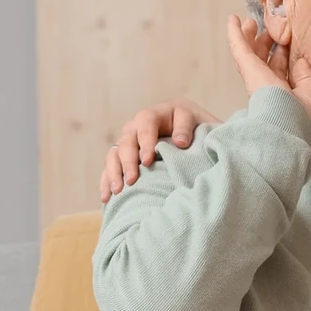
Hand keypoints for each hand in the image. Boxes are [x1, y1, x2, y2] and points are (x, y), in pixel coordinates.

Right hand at [99, 99, 220, 201]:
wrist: (196, 133)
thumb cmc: (202, 130)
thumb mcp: (204, 124)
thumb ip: (194, 129)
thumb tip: (180, 143)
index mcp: (161, 113)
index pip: (147, 123)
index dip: (146, 141)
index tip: (148, 160)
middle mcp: (140, 124)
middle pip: (128, 139)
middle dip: (129, 160)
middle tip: (133, 179)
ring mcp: (130, 139)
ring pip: (115, 152)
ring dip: (115, 171)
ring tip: (119, 190)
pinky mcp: (124, 154)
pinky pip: (111, 166)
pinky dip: (107, 181)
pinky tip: (107, 198)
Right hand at [226, 14, 310, 132]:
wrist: (289, 127)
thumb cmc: (303, 117)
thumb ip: (306, 75)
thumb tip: (299, 60)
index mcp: (283, 92)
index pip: (279, 69)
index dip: (281, 54)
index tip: (286, 41)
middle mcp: (268, 85)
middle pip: (263, 59)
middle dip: (265, 43)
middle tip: (268, 29)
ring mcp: (256, 77)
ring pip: (250, 53)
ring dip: (250, 36)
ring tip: (251, 22)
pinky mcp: (249, 69)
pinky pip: (239, 47)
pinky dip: (235, 33)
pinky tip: (233, 19)